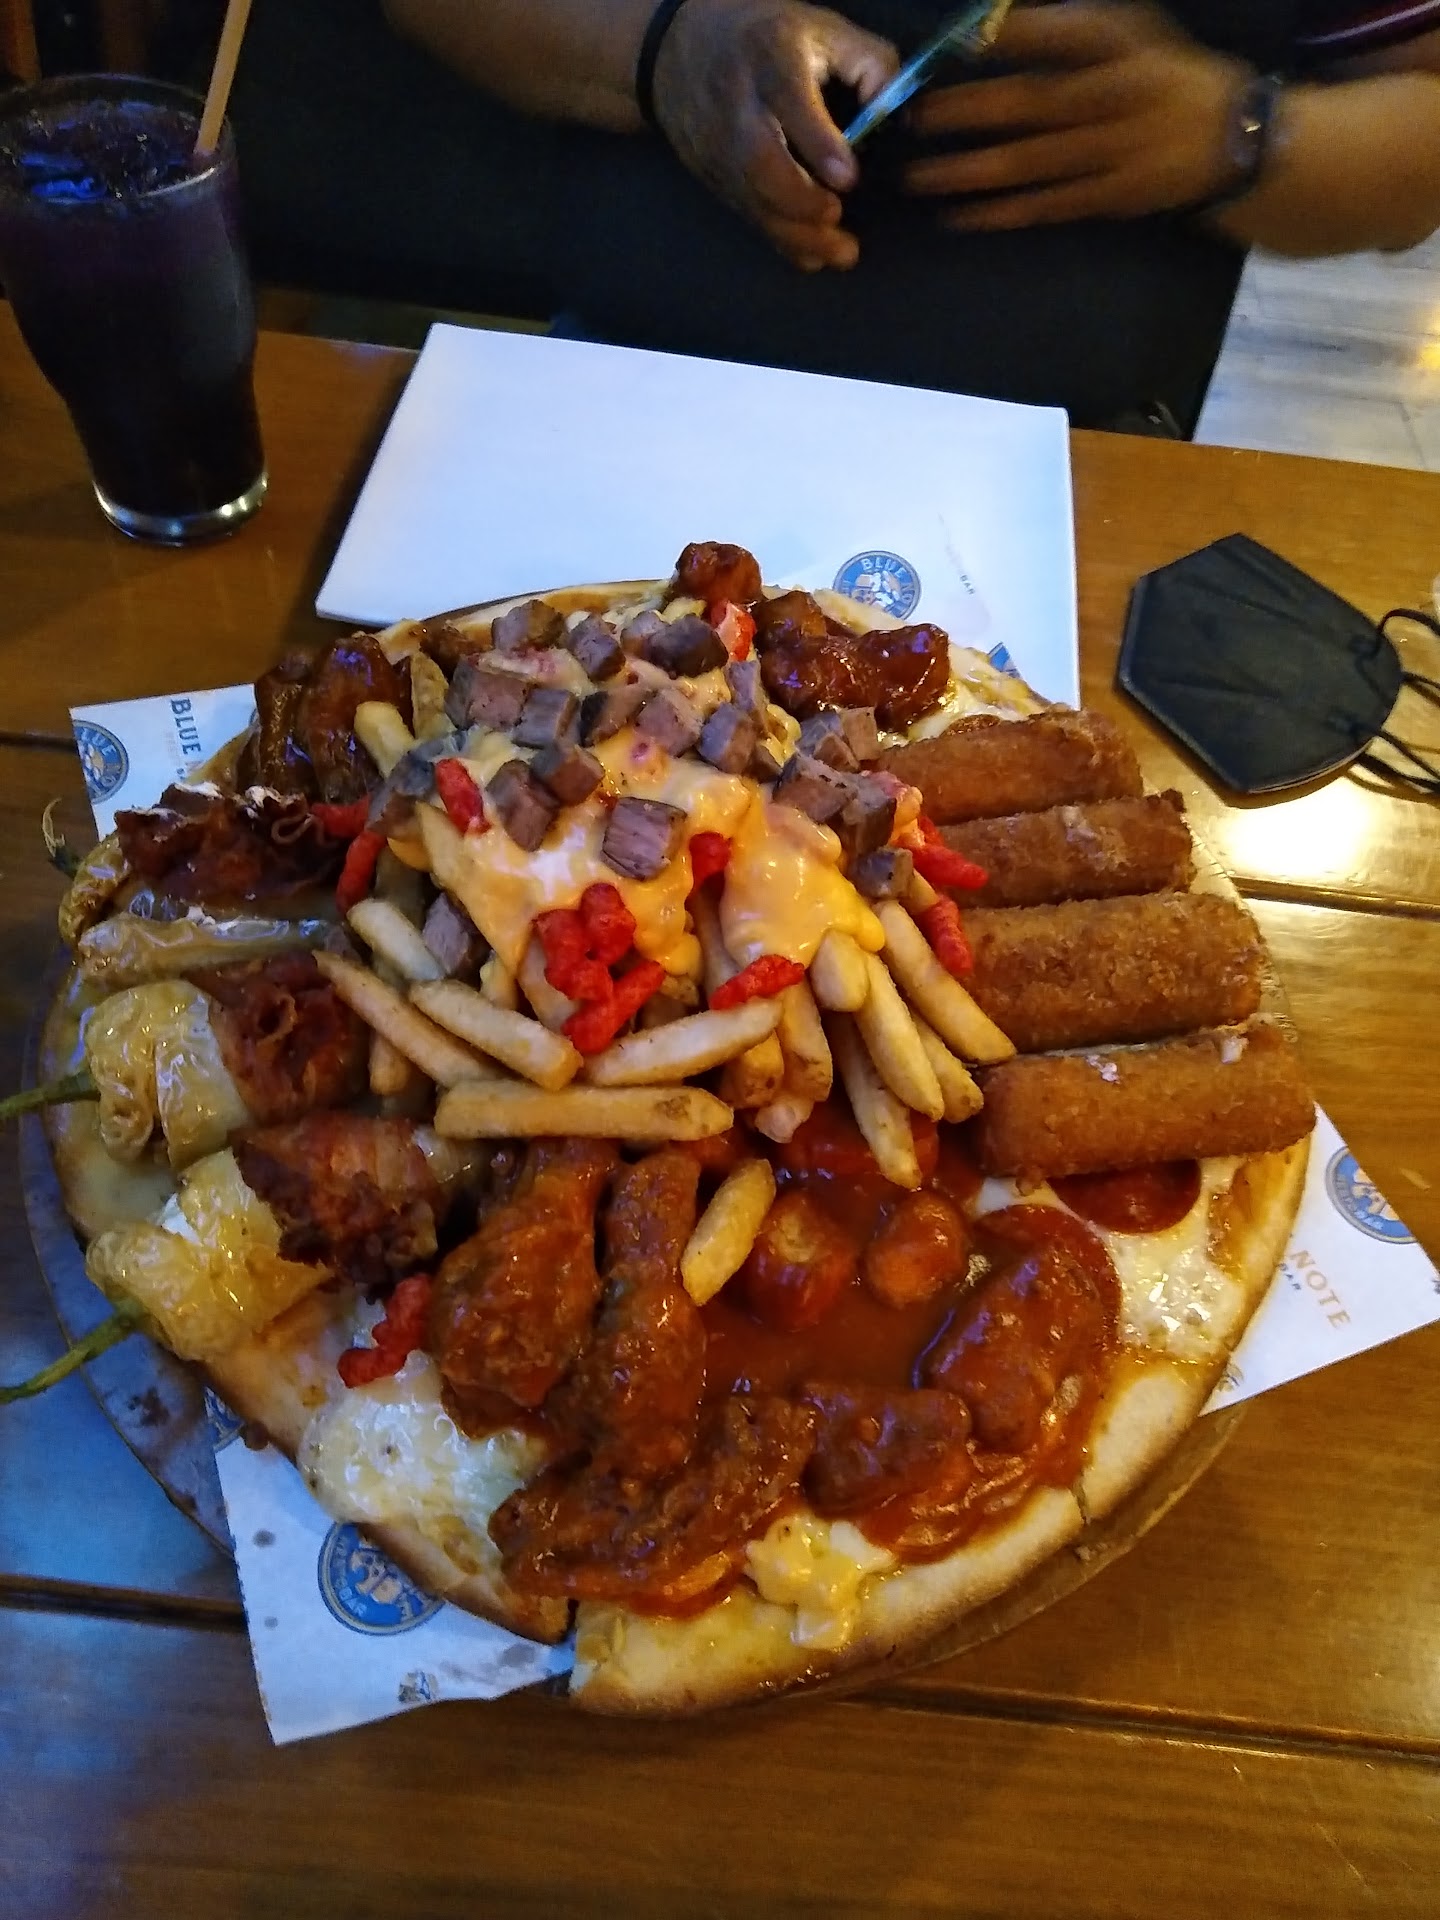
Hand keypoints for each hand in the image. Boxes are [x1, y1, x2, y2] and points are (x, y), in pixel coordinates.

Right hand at [653, 0, 897, 269]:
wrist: (679, 47)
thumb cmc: (766, 37)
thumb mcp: (821, 28)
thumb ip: (869, 62)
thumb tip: (896, 110)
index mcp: (770, 58)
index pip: (788, 100)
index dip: (818, 142)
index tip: (849, 178)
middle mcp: (738, 105)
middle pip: (759, 161)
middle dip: (800, 200)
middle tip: (837, 217)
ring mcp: (718, 146)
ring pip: (751, 198)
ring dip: (796, 234)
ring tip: (839, 253)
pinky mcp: (712, 175)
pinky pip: (746, 214)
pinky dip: (781, 240)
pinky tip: (813, 256)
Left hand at [903, 3, 1247, 231]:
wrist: (1235, 140)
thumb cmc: (1166, 76)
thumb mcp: (1132, 31)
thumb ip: (1071, 25)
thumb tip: (997, 19)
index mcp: (1123, 47)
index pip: (1063, 33)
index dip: (1012, 36)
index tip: (960, 38)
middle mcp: (1117, 98)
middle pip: (1033, 103)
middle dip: (969, 111)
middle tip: (916, 117)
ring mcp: (1113, 153)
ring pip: (1031, 162)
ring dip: (970, 171)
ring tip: (918, 177)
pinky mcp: (1109, 196)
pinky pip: (1046, 206)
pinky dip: (1001, 212)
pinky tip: (959, 216)